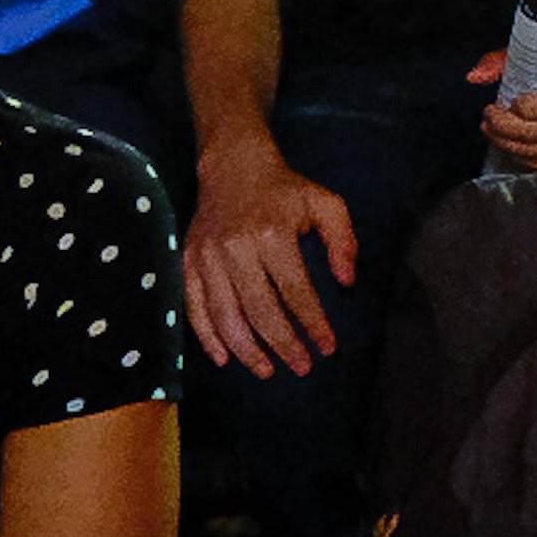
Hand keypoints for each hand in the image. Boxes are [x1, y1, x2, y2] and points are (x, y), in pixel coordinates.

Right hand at [183, 146, 356, 378]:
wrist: (233, 165)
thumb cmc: (285, 189)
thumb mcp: (325, 203)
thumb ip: (343, 240)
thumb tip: (347, 281)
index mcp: (271, 233)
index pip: (296, 291)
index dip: (313, 323)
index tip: (328, 347)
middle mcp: (236, 248)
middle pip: (260, 310)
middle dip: (283, 344)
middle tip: (301, 367)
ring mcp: (207, 256)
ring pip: (225, 315)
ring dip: (246, 350)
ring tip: (267, 371)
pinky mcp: (188, 261)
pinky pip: (194, 306)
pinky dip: (207, 336)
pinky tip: (224, 358)